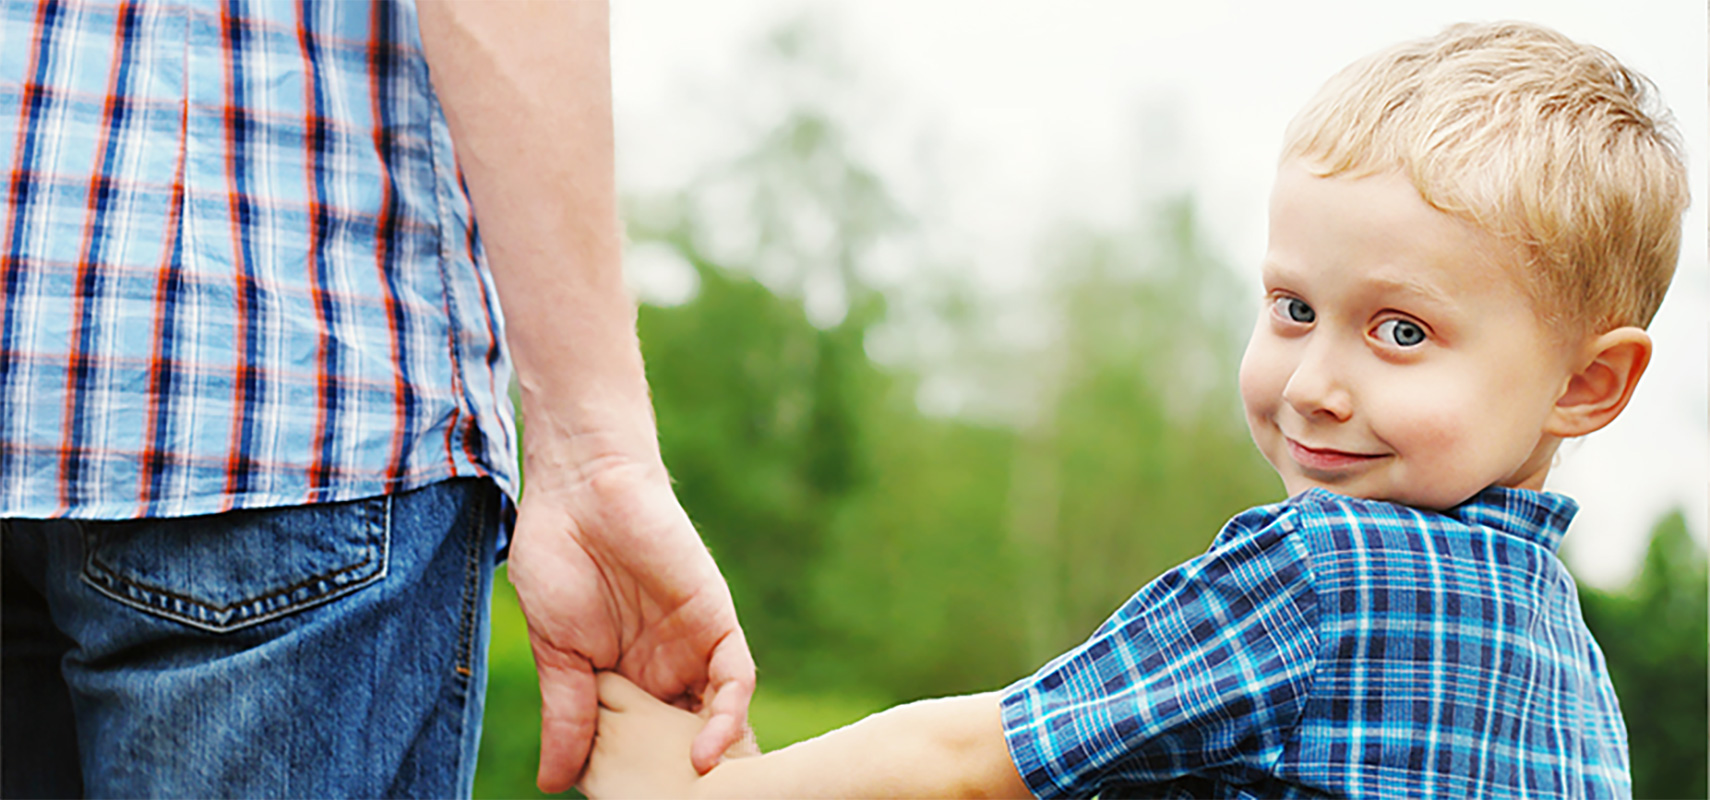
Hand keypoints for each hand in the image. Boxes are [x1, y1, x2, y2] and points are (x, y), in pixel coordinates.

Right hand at [506, 457, 755, 791]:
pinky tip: (705, 753)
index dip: (645, 782)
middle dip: (686, 782)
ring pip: (719, 719)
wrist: (580, 487)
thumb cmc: (558, 559)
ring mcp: (693, 648)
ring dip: (714, 761)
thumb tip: (554, 784)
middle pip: (687, 741)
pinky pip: (735, 679)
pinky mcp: (715, 622)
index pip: (645, 747)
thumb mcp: (556, 651)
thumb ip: (566, 714)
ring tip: (700, 798)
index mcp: (624, 682)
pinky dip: (726, 718)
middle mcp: (665, 671)